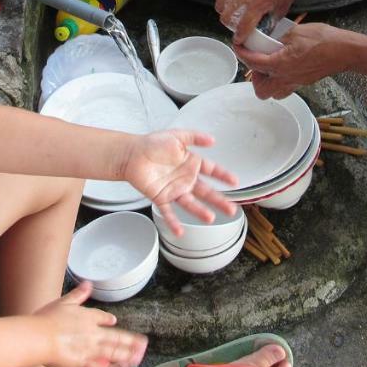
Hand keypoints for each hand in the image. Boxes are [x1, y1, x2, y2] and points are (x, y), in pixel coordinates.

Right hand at [32, 282, 147, 366]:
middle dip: (130, 341)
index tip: (114, 322)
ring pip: (112, 353)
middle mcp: (93, 333)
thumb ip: (78, 294)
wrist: (41, 337)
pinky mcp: (83, 363)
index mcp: (87, 317)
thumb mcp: (64, 302)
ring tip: (137, 359)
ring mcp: (90, 349)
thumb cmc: (47, 319)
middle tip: (143, 345)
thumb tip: (88, 283)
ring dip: (126, 356)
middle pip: (115, 337)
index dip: (109, 320)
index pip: (102, 318)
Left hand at [120, 130, 239, 236]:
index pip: (212, 171)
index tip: (235, 182)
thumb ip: (195, 137)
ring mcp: (174, 190)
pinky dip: (174, 222)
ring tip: (211, 218)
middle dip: (219, 200)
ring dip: (200, 211)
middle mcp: (186, 179)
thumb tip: (212, 140)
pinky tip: (180, 231)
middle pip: (206, 191)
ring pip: (191, 203)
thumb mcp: (177, 135)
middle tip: (231, 209)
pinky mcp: (161, 197)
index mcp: (192, 163)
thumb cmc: (153, 143)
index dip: (223, 176)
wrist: (132, 153)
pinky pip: (168, 212)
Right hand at [215, 0, 308, 42]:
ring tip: (233, 14)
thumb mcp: (283, 7)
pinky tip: (230, 2)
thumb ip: (270, 21)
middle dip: (230, 26)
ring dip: (226, 13)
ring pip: (221, 5)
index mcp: (260, 1)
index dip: (240, 36)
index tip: (238, 39)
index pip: (243, 25)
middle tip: (236, 26)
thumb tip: (260, 33)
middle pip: (227, 17)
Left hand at [234, 22, 350, 99]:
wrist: (346, 51)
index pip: (253, 62)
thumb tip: (267, 34)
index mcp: (282, 64)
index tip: (237, 45)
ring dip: (266, 81)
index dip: (242, 53)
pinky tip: (283, 66)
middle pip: (261, 90)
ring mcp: (296, 82)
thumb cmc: (324, 40)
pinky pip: (285, 88)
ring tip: (268, 65)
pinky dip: (279, 81)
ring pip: (273, 93)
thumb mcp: (297, 31)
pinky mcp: (303, 82)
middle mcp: (287, 77)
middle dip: (254, 76)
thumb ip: (278, 35)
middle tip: (256, 59)